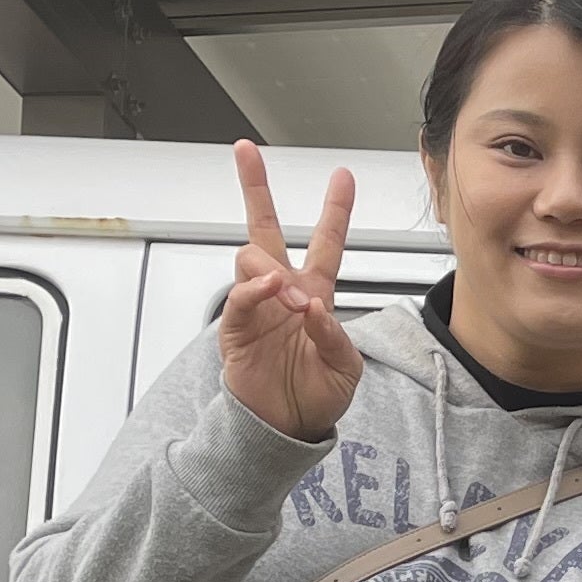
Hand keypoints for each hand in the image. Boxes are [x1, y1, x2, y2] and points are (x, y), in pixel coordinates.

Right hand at [220, 144, 365, 444]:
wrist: (286, 428)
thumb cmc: (316, 396)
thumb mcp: (346, 367)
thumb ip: (336, 336)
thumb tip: (315, 308)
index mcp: (314, 294)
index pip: (326, 243)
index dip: (335, 210)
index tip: (342, 177)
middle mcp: (282, 292)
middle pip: (266, 229)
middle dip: (255, 188)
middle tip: (246, 153)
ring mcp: (257, 307)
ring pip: (251, 258)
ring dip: (271, 268)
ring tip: (289, 292)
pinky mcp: (236, 329)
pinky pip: (238, 300)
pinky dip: (254, 292)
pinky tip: (271, 292)